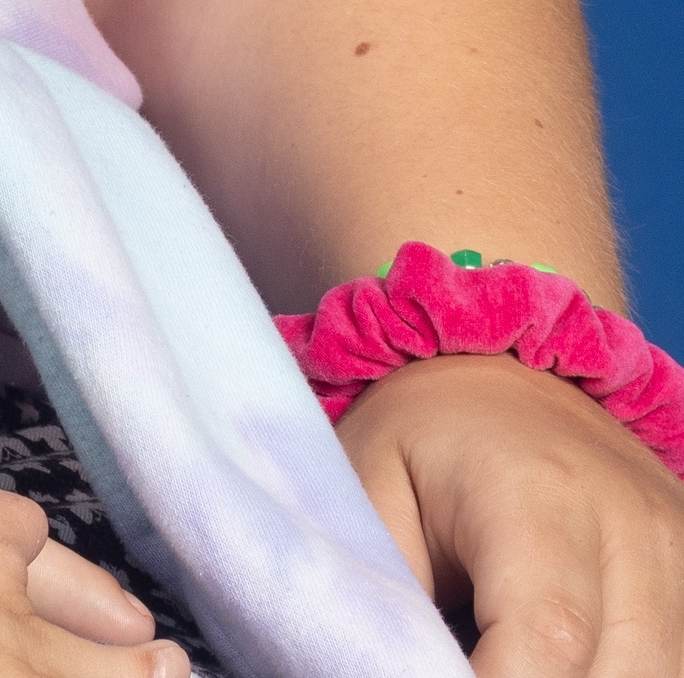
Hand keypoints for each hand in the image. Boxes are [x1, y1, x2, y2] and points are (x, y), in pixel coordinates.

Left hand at [341, 352, 683, 670]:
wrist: (496, 375)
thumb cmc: (420, 436)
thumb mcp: (368, 492)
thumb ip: (391, 597)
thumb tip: (407, 668)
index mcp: (540, 492)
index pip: (548, 640)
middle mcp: (630, 520)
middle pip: (610, 675)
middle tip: (474, 662)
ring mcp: (676, 547)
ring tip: (510, 655)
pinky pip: (670, 661)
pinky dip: (613, 671)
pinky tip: (559, 658)